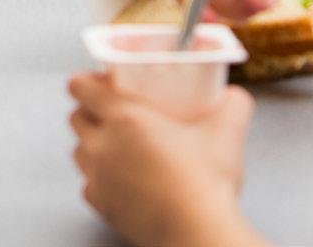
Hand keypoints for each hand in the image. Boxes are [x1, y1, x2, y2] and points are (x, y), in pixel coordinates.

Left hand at [69, 72, 252, 246]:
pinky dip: (99, 180)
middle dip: (88, 111)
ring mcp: (98, 179)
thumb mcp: (225, 131)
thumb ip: (232, 104)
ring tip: (116, 145)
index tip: (98, 81)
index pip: (82, 87)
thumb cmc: (205, 182)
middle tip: (111, 111)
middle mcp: (102, 145)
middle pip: (75, 118)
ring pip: (79, 152)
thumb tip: (236, 95)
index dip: (85, 81)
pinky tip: (121, 179)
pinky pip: (89, 186)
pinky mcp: (102, 207)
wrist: (195, 231)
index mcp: (124, 116)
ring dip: (91, 145)